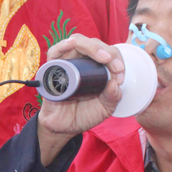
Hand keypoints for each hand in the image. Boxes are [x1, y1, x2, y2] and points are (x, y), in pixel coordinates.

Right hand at [36, 33, 123, 164]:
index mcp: (96, 67)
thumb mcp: (105, 108)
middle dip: (109, 53)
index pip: (108, 52)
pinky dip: (62, 45)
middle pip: (94, 44)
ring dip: (92, 47)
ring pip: (77, 43)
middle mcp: (82, 62)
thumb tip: (115, 83)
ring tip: (103, 58)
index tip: (120, 75)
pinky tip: (71, 44)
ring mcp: (66, 64)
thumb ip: (112, 97)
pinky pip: (54, 53)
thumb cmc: (84, 114)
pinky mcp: (51, 70)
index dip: (117, 59)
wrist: (65, 128)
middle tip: (116, 68)